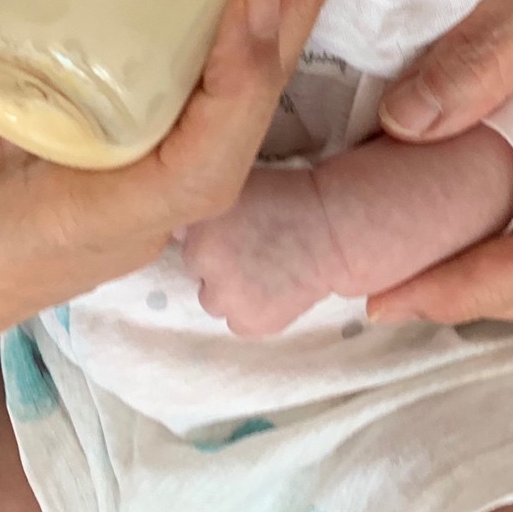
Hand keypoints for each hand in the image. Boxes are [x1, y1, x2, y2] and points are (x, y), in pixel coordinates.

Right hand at [0, 0, 360, 413]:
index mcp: (95, 217)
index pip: (202, 160)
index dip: (242, 77)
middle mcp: (148, 210)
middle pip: (246, 113)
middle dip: (297, 4)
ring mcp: (152, 191)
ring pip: (237, 102)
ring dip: (284, 10)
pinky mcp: (140, 165)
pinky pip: (207, 98)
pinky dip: (240, 31)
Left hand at [183, 166, 341, 336]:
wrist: (332, 231)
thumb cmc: (288, 199)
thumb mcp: (238, 187)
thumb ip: (203, 210)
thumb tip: (180, 231)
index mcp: (198, 227)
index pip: (183, 238)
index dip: (211, 234)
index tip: (236, 229)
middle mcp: (205, 263)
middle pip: (198, 271)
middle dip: (218, 263)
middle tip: (252, 251)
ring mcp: (226, 297)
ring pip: (214, 301)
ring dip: (231, 290)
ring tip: (263, 272)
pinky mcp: (249, 324)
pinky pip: (239, 322)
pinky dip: (252, 311)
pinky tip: (273, 291)